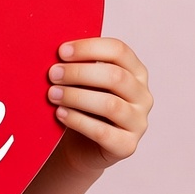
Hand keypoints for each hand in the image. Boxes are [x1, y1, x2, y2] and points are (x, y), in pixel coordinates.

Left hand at [47, 37, 151, 173]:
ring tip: (52, 94)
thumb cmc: (82, 103)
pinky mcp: (127, 146)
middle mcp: (142, 95)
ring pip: (110, 105)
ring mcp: (138, 122)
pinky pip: (103, 132)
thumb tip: (58, 50)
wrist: (80, 145)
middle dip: (79, 73)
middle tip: (52, 74)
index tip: (61, 52)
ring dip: (76, 97)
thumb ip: (78, 63)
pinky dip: (77, 120)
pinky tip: (59, 113)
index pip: (119, 50)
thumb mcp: (83, 80)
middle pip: (115, 76)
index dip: (89, 48)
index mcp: (135, 71)